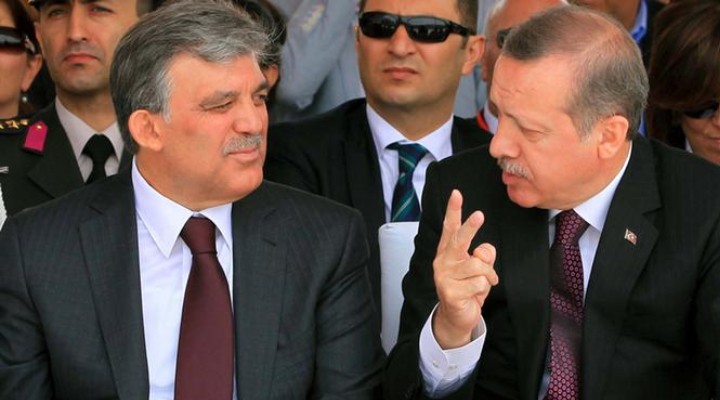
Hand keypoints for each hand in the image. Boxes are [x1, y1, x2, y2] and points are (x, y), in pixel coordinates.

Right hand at [432, 190, 497, 348]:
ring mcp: (444, 277)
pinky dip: (484, 289)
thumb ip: (483, 256)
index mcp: (448, 252)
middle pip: (459, 240)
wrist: (457, 317)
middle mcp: (443, 261)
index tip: (457, 193)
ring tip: (485, 283)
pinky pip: (479, 283)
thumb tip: (483, 251)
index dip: (453, 210)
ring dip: (488, 275)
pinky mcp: (450, 292)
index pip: (450, 228)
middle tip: (479, 215)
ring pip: (478, 266)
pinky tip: (475, 295)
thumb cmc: (468, 288)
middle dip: (470, 227)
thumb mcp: (478, 269)